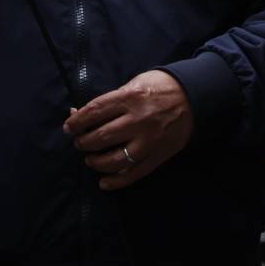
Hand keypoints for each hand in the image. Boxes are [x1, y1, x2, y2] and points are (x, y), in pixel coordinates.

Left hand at [63, 70, 194, 190]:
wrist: (195, 97)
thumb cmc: (160, 86)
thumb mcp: (134, 83)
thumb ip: (110, 100)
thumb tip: (80, 113)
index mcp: (130, 97)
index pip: (95, 111)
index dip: (77, 121)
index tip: (69, 127)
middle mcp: (138, 120)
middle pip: (101, 137)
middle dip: (84, 142)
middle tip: (79, 143)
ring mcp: (149, 141)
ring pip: (115, 159)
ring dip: (96, 162)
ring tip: (90, 159)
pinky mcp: (158, 156)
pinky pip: (134, 173)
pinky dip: (116, 181)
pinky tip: (104, 182)